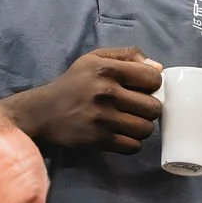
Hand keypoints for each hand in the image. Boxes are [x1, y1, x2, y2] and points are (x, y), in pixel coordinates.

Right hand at [2, 47, 162, 152]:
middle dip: (149, 109)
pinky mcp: (98, 139)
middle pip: (154, 108)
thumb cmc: (74, 83)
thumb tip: (158, 68)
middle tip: (136, 108)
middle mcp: (105, 92)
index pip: (153, 79)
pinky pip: (133, 146)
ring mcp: (102, 118)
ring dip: (141, 127)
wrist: (42, 112)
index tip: (142, 89)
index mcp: (106, 68)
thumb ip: (128, 55)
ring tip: (128, 122)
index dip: (153, 85)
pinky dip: (131, 143)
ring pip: (146, 129)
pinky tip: (120, 134)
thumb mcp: (95, 59)